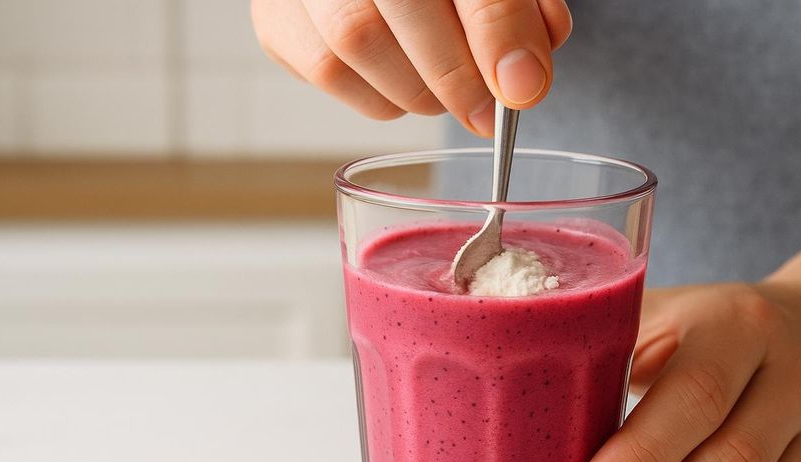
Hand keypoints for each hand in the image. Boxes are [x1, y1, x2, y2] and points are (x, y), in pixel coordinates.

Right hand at [251, 0, 571, 135]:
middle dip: (453, 76)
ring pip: (352, 48)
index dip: (495, 34)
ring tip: (446, 87)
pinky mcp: (276, 21)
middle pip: (390, 14)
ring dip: (417, 90)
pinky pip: (327, 74)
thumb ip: (512, 8)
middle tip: (488, 112)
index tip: (524, 87)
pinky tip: (402, 78)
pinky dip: (379, 96)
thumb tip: (525, 77)